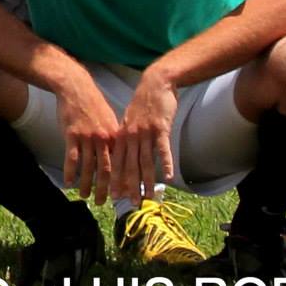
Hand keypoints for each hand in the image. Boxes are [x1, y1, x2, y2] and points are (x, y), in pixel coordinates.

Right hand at [54, 69, 121, 201]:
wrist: (76, 88)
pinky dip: (70, 172)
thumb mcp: (109, 120)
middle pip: (106, 169)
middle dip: (105, 189)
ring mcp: (87, 137)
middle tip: (103, 203)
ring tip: (85, 197)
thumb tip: (120, 156)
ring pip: (88, 167)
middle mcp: (103, 139)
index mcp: (115, 136)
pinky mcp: (72, 134)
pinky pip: (72, 158)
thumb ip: (114, 139)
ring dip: (87, 184)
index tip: (123, 196)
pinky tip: (68, 183)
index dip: (122, 181)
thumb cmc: (93, 105)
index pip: (121, 164)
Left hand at [109, 72, 178, 202]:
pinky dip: (166, 163)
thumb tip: (124, 151)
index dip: (117, 179)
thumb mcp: (129, 119)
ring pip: (146, 161)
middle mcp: (132, 136)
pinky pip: (163, 149)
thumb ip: (126, 136)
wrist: (155, 83)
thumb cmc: (144, 103)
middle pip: (130, 166)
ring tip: (149, 196)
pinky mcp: (160, 128)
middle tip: (132, 203)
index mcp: (123, 135)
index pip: (118, 162)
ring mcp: (146, 133)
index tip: (116, 195)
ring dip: (147, 180)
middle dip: (131, 186)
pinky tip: (169, 176)